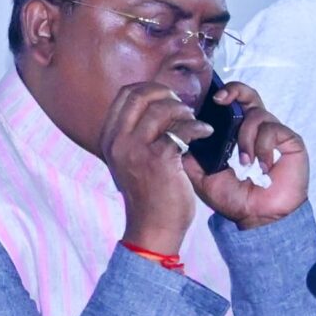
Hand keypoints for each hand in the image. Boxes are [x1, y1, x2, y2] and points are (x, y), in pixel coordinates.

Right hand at [98, 82, 200, 254]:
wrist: (153, 226)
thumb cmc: (148, 194)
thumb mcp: (130, 160)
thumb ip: (136, 135)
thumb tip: (157, 106)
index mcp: (109, 139)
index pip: (125, 95)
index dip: (150, 89)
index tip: (167, 98)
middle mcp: (118, 141)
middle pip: (140, 95)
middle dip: (166, 94)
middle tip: (182, 107)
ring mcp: (136, 150)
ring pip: (161, 109)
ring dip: (184, 111)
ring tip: (194, 123)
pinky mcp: (159, 159)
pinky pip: (181, 130)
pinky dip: (198, 128)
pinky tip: (206, 133)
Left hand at [187, 83, 308, 229]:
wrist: (258, 218)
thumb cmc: (234, 199)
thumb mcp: (203, 176)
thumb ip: (191, 156)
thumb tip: (177, 134)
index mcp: (236, 133)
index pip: (232, 104)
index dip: (224, 95)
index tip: (212, 99)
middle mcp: (256, 129)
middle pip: (249, 94)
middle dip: (235, 91)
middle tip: (221, 100)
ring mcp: (275, 134)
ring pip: (257, 114)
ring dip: (246, 137)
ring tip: (244, 162)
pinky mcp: (291, 141)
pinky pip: (272, 129)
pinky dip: (263, 147)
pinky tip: (262, 167)